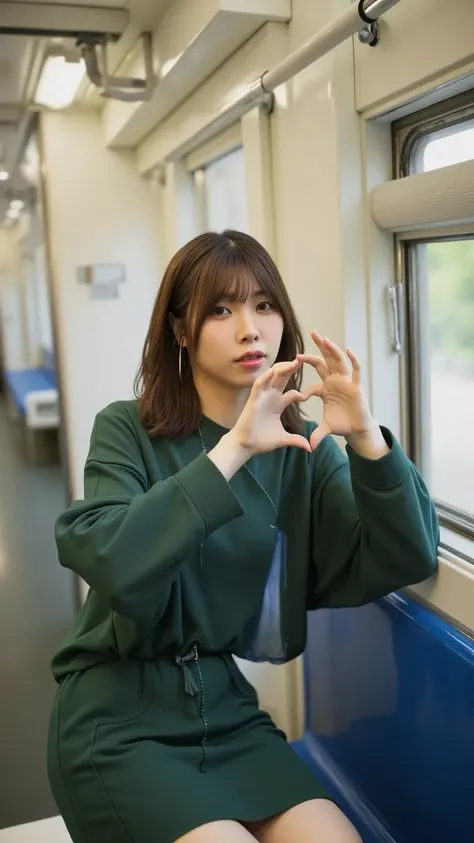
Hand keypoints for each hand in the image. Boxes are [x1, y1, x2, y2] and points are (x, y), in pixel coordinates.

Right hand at [233, 360, 311, 454]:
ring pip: (272, 377)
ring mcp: (261, 397)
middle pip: (282, 379)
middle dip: (292, 369)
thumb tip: (310, 448)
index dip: (301, 393)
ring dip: (282, 369)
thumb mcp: (283, 439)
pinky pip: (258, 385)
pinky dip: (265, 377)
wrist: (246, 446)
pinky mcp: (253, 400)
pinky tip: (272, 371)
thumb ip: (296, 440)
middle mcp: (270, 397)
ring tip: (294, 362)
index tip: (310, 395)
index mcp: (278, 404)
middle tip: (304, 360)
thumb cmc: (261, 441)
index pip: (292, 393)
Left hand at [297, 331, 378, 450]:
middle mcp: (336, 381)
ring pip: (339, 362)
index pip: (314, 374)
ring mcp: (346, 382)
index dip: (304, 368)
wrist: (357, 430)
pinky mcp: (357, 387)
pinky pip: (356, 371)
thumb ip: (315, 433)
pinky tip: (348, 350)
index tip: (293, 363)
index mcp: (326, 387)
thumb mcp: (324, 428)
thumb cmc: (342, 425)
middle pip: (326, 360)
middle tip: (312, 332)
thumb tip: (307, 445)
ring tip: (323, 338)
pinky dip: (353, 360)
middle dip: (319, 346)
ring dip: (332, 350)